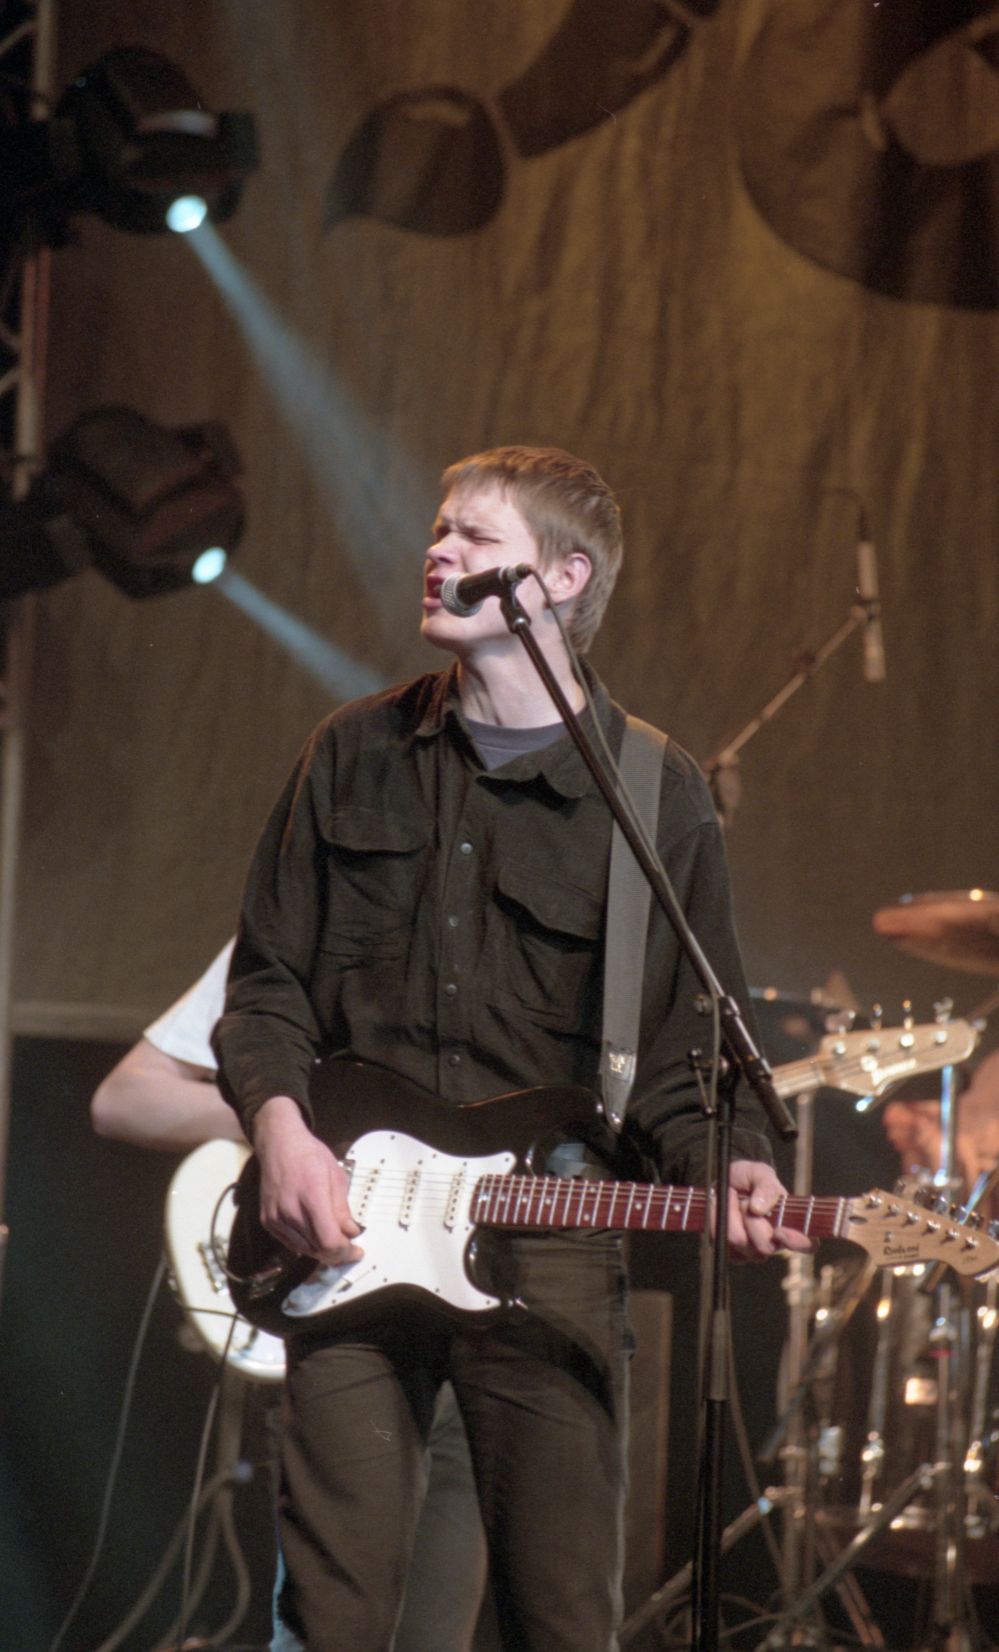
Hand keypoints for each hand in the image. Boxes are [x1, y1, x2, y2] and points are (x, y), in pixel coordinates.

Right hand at [252, 1095, 363, 1266]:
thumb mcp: (336, 1176)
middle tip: (350, 1249)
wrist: (279, 1144)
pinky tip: (316, 1236)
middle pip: (317, 1249)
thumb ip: (342, 1209)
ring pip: (304, 1250)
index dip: (345, 1251)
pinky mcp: (268, 1221)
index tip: (356, 1251)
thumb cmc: (309, 1155)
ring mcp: (276, 1217)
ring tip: (335, 1243)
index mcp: (312, 1196)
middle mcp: (290, 1210)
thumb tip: (351, 1232)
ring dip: (322, 1252)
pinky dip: (306, 1245)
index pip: (329, 1240)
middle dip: (337, 1254)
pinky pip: (290, 1243)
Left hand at [726, 1159, 816, 1260]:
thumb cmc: (748, 1178)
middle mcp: (773, 1242)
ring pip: (740, 1242)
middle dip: (752, 1220)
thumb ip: (767, 1186)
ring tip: (734, 1202)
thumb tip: (760, 1208)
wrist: (724, 1180)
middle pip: (766, 1246)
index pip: (807, 1244)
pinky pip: (721, 1241)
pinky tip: (723, 1212)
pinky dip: (717, 1221)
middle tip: (746, 1201)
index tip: (780, 1230)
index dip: (796, 1242)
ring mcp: (751, 1250)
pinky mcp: (730, 1252)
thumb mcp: (760, 1173)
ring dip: (732, 1217)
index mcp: (789, 1225)